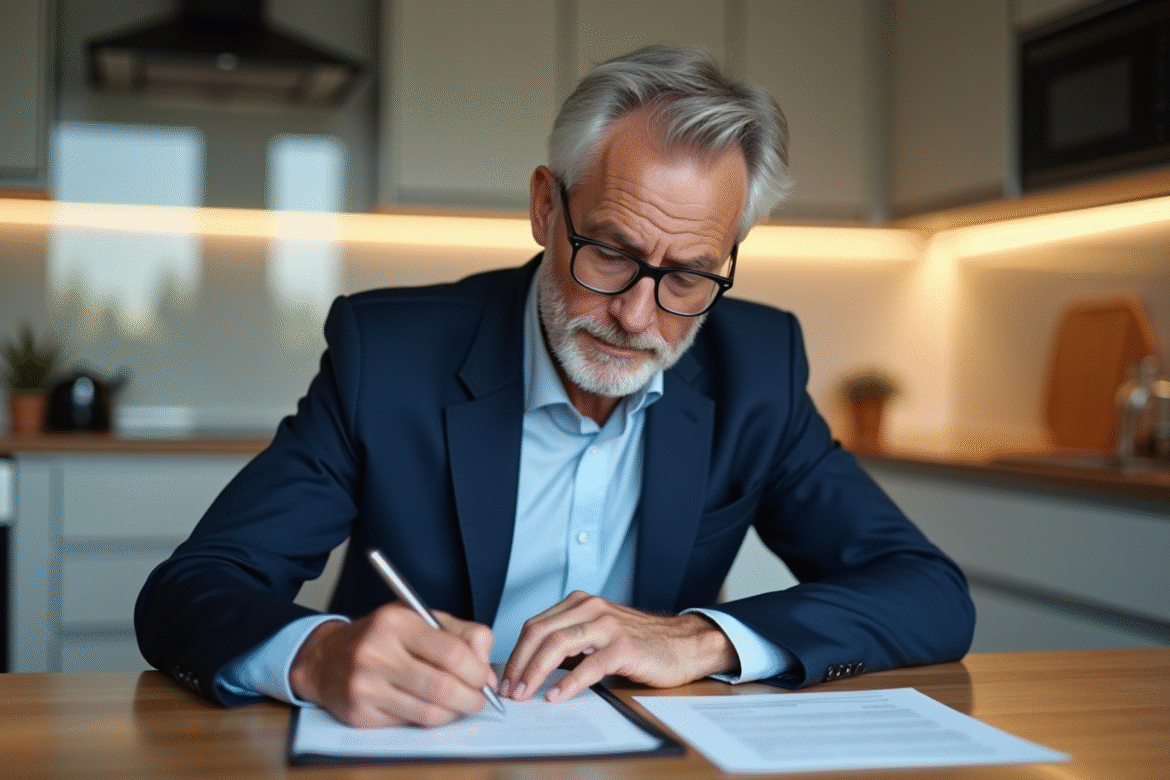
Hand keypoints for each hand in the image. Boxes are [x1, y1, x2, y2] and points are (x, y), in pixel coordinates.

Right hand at [289, 604, 496, 727]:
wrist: (325, 658)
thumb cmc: (381, 637)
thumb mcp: (420, 618)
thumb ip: (462, 634)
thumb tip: (487, 667)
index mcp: (396, 622)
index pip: (451, 652)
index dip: (477, 670)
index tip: (485, 678)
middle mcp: (377, 653)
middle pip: (442, 687)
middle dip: (472, 698)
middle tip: (480, 699)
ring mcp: (365, 686)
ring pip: (429, 712)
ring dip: (454, 713)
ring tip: (460, 704)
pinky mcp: (360, 714)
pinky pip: (409, 724)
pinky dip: (429, 719)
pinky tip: (430, 707)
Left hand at [499, 591, 737, 703]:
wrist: (684, 643)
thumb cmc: (640, 642)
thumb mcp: (598, 632)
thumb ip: (570, 640)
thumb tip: (531, 667)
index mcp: (580, 603)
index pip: (535, 625)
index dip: (515, 653)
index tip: (505, 678)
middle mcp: (591, 608)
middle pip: (540, 633)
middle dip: (519, 664)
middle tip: (509, 690)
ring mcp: (608, 626)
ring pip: (558, 645)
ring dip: (535, 672)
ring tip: (526, 693)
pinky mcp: (624, 647)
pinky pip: (589, 666)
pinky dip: (568, 683)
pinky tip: (558, 696)